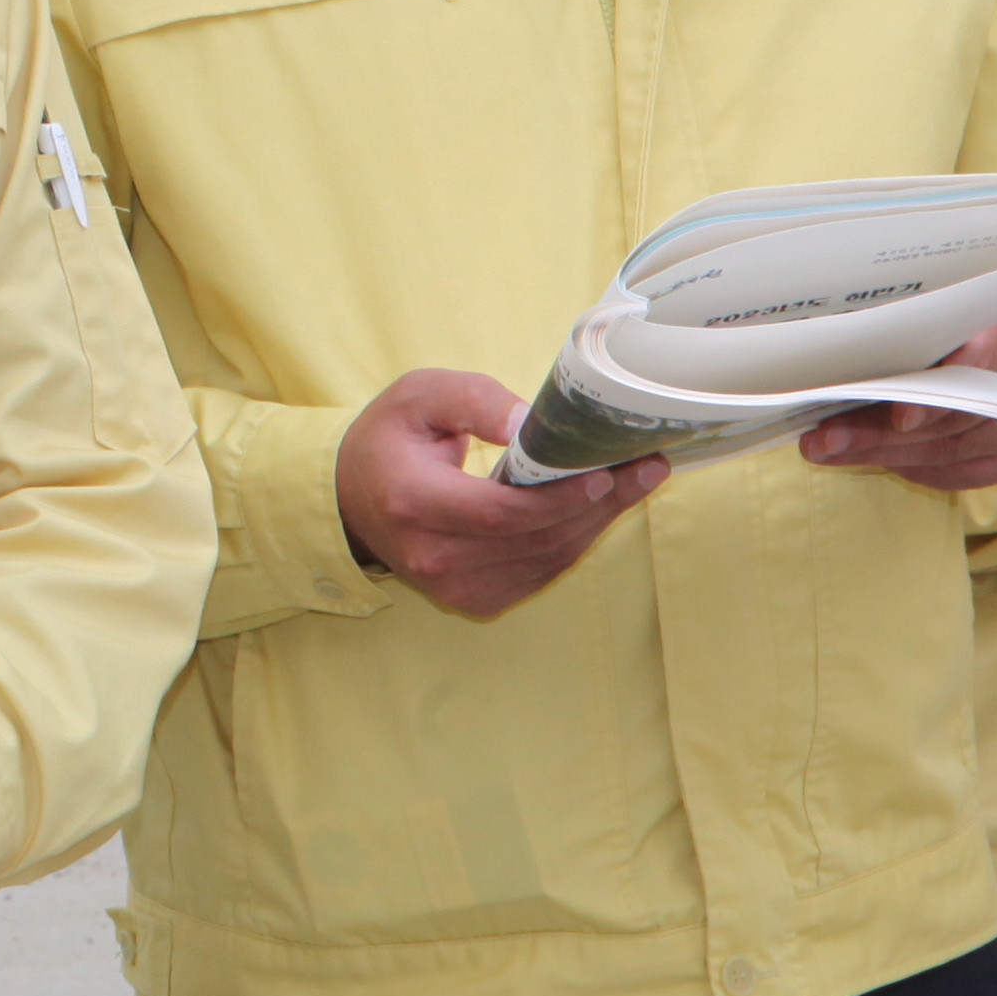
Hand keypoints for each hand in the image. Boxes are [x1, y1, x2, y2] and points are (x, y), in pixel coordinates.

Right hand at [338, 369, 659, 617]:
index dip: (559, 499)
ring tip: (634, 484)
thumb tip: (530, 424)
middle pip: (534, 540)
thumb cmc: (390, 440)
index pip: (500, 513)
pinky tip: (596, 511)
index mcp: (412, 502)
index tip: (604, 473)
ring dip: (596, 524)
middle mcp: (430, 556)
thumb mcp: (419, 395)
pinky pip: (539, 574)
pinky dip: (573, 542)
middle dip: (598, 505)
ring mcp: (451, 586)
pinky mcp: (471, 600)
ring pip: (546, 561)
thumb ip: (474, 400)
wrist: (351, 498)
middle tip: (644, 469)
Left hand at [802, 312, 996, 492]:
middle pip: (952, 413)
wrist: (964, 341)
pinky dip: (918, 470)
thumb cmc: (924, 323)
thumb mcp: (911, 316)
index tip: (899, 418)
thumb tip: (832, 365)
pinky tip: (878, 461)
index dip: (939, 392)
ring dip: (885, 453)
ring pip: (953, 448)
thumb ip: (891, 335)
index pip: (975, 359)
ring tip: (830, 450)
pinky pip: (965, 472)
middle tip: (826, 439)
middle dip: (882, 431)